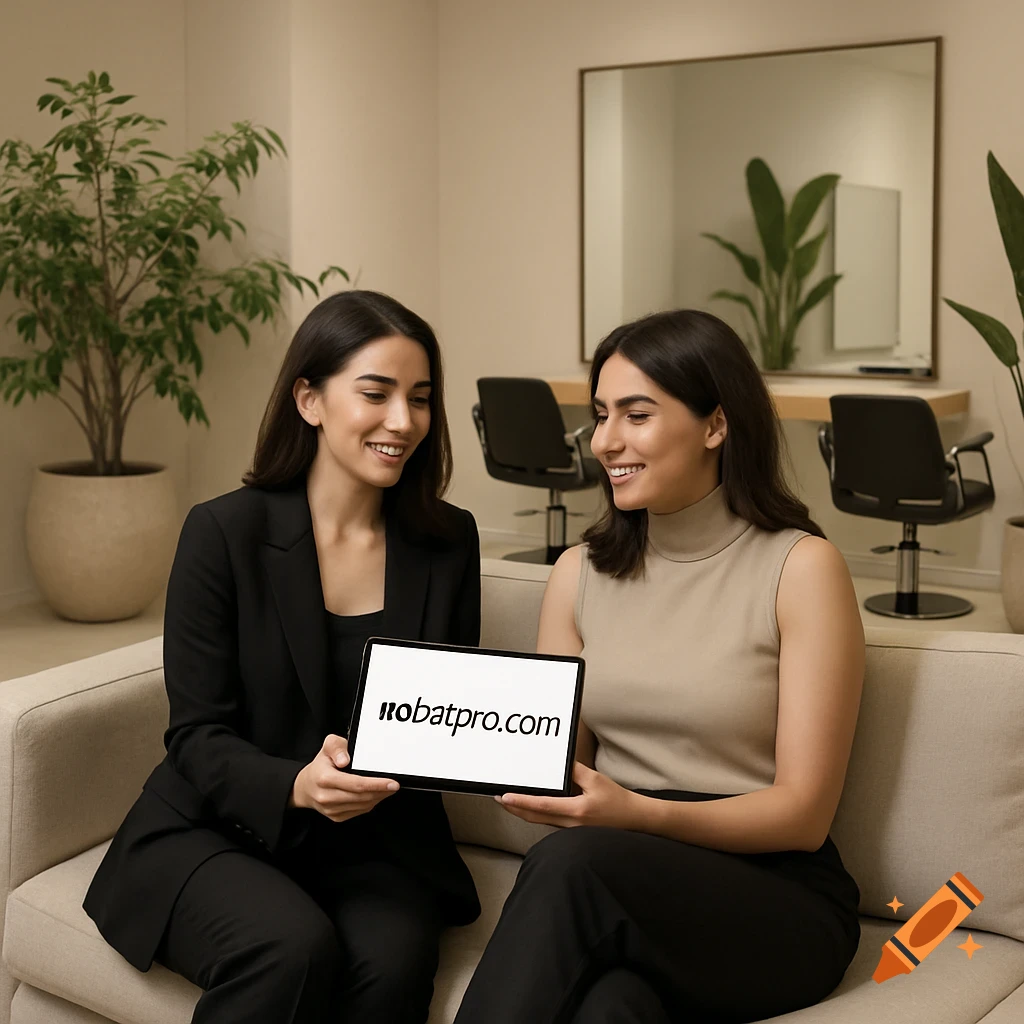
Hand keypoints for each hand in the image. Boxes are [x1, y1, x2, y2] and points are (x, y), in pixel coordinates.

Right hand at [290, 734, 398, 821]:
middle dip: (381, 791)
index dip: (376, 784)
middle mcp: (326, 797)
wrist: (306, 786)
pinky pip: (359, 811)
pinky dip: (370, 803)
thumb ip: (337, 747)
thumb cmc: (321, 765)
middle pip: (362, 797)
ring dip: (378, 797)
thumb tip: (345, 759)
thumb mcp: (328, 746)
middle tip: (394, 785)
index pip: (356, 784)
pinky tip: (375, 794)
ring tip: (387, 788)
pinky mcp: (336, 817)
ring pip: (362, 806)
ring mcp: (331, 809)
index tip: (392, 783)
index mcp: (325, 779)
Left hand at [496, 762, 642, 829]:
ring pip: (540, 821)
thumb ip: (575, 771)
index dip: (521, 802)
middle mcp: (571, 824)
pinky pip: (550, 822)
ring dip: (523, 812)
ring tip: (509, 802)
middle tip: (498, 798)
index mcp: (576, 811)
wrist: (634, 819)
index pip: (542, 805)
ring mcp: (571, 830)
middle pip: (535, 818)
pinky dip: (536, 814)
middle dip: (514, 809)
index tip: (505, 797)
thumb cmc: (617, 800)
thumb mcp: (596, 780)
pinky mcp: (573, 831)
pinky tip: (531, 807)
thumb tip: (558, 764)